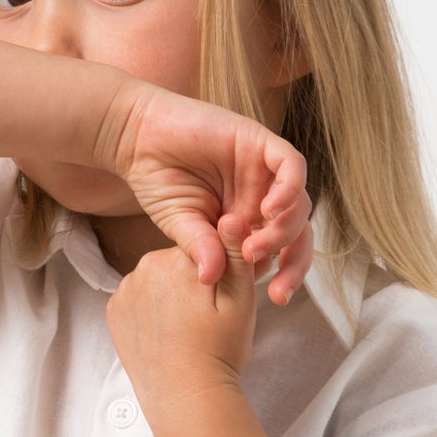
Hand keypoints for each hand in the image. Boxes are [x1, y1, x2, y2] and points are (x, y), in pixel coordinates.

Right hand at [99, 79, 314, 303]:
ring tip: (251, 248)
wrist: (137, 138)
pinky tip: (268, 210)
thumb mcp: (180, 225)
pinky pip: (292, 165)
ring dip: (282, 232)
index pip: (282, 250)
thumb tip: (209, 279)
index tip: (274, 298)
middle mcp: (262, 196)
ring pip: (299, 203)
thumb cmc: (159, 181)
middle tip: (278, 290)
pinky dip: (289, 190)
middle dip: (296, 263)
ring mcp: (263, 170)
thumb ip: (200, 248)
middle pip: (300, 231)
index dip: (286, 274)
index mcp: (248, 220)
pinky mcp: (258, 142)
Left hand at [106, 215, 271, 401]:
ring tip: (186, 327)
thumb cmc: (219, 349)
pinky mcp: (114, 311)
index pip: (204, 247)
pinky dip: (150, 310)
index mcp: (179, 257)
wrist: (186, 396)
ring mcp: (125, 289)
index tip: (222, 298)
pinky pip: (137, 298)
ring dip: (170, 294)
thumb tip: (230, 216)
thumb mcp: (241, 297)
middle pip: (177, 261)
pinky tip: (166, 332)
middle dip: (193, 280)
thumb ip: (236, 252)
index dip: (219, 270)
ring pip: (157, 279)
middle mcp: (145, 265)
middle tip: (207, 316)